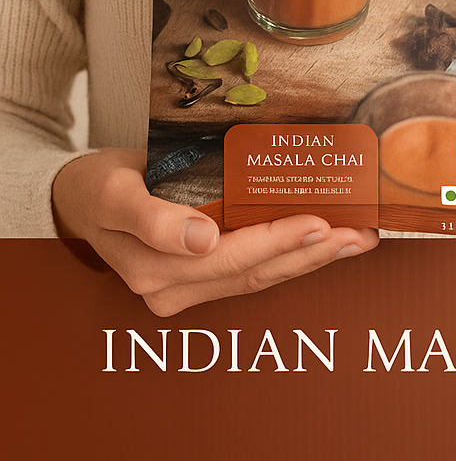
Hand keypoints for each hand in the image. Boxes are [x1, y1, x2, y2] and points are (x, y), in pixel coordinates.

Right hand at [52, 148, 377, 314]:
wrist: (78, 199)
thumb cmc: (98, 186)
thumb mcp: (114, 193)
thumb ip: (151, 218)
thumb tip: (200, 240)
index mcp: (157, 267)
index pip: (233, 256)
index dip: (279, 240)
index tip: (319, 222)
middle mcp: (175, 287)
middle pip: (255, 272)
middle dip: (310, 252)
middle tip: (357, 232)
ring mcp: (188, 286)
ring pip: (259, 277)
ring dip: (310, 260)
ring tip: (356, 240)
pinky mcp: (199, 276)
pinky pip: (250, 271)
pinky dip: (289, 257)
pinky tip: (323, 243)